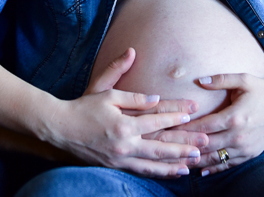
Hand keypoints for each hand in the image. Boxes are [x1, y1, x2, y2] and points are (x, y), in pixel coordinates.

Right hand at [61, 48, 203, 175]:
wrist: (60, 129)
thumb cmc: (83, 107)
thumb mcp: (106, 92)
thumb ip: (133, 94)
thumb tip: (155, 94)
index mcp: (124, 124)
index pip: (155, 118)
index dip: (174, 114)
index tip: (191, 112)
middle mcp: (125, 144)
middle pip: (160, 144)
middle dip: (183, 143)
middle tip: (204, 142)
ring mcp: (121, 158)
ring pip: (154, 162)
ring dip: (175, 162)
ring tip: (194, 161)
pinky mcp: (117, 166)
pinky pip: (143, 171)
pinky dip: (160, 172)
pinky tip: (174, 172)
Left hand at [177, 72, 263, 175]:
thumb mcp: (244, 79)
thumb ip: (220, 80)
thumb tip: (199, 80)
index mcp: (234, 117)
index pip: (203, 126)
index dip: (184, 129)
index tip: (168, 129)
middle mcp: (238, 135)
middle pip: (205, 145)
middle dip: (185, 146)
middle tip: (167, 147)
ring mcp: (244, 147)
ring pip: (215, 158)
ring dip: (196, 160)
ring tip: (178, 160)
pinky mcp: (250, 154)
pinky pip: (228, 164)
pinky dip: (213, 168)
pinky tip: (200, 170)